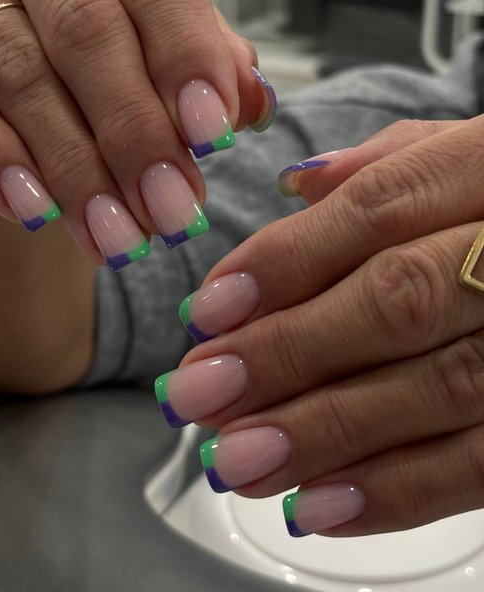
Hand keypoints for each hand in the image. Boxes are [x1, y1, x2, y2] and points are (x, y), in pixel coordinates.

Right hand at [0, 0, 269, 266]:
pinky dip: (1, 165)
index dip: (186, 57)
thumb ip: (209, 57)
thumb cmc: (103, 25)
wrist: (12, 46)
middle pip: (85, 28)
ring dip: (77, 170)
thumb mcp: (166, 28)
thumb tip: (249, 105)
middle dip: (135, 134)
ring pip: (22, 76)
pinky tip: (41, 214)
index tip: (213, 135)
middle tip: (171, 210)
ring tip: (120, 234)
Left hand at [154, 116, 483, 536]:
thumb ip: (388, 168)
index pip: (378, 208)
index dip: (287, 262)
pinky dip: (400, 490)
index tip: (209, 311)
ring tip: (240, 459)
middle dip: (287, 353)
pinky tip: (320, 503)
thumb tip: (296, 188)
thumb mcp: (465, 155)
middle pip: (398, 300)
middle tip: (201, 393)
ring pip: (440, 388)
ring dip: (326, 432)